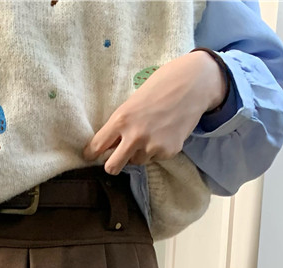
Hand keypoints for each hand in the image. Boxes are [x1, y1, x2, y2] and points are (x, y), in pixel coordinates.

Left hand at [82, 50, 228, 174]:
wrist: (192, 84)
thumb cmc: (159, 88)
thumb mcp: (133, 101)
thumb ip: (120, 124)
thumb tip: (109, 145)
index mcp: (121, 119)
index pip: (97, 146)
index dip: (91, 153)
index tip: (90, 156)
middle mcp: (135, 136)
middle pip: (112, 167)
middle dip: (112, 165)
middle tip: (115, 160)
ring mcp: (152, 146)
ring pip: (136, 162)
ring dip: (139, 153)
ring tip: (151, 132)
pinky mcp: (168, 152)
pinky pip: (154, 159)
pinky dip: (157, 150)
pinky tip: (164, 132)